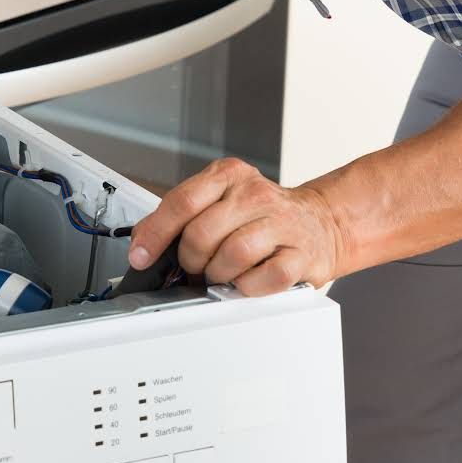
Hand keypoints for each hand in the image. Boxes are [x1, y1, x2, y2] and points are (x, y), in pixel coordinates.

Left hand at [125, 158, 347, 295]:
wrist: (320, 222)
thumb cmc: (260, 215)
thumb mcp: (218, 200)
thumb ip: (180, 215)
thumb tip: (142, 242)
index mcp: (228, 175)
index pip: (181, 202)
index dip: (155, 234)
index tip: (141, 256)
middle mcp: (255, 194)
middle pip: (201, 233)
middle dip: (189, 259)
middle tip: (194, 266)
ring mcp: (282, 223)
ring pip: (232, 255)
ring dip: (217, 274)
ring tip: (220, 273)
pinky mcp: (302, 255)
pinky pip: (264, 278)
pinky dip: (247, 287)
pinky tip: (245, 281)